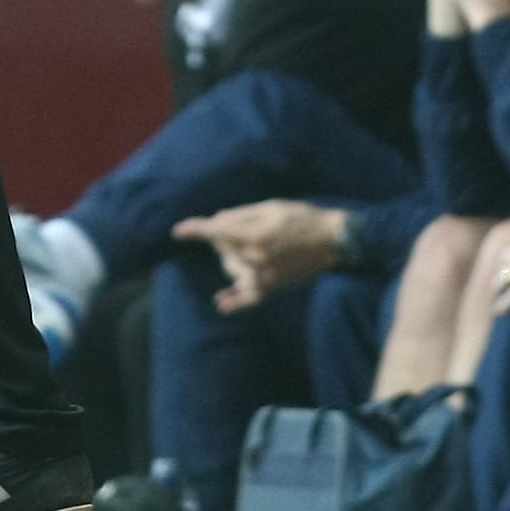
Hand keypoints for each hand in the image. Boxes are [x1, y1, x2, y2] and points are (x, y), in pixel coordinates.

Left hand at [172, 202, 345, 313]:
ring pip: (232, 268)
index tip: (178, 232)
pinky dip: (235, 302)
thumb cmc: (301, 218)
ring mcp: (265, 277)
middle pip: (223, 250)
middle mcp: (257, 260)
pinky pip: (250, 299)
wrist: (332, 241)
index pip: (216, 233)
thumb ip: (241, 216)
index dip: (195, 230)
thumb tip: (216, 222)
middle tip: (242, 226)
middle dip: (223, 237)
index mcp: (256, 236)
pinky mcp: (274, 288)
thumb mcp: (270, 207)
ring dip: (230, 257)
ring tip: (247, 245)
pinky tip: (221, 303)